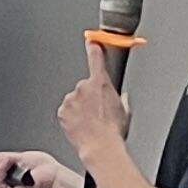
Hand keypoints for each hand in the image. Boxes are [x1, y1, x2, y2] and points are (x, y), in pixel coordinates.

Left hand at [54, 41, 131, 168]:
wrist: (100, 146)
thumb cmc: (113, 131)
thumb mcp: (124, 109)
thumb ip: (119, 97)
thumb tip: (120, 98)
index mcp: (101, 83)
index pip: (96, 58)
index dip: (93, 48)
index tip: (91, 41)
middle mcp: (83, 87)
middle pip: (85, 86)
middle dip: (89, 97)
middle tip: (97, 113)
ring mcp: (71, 99)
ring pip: (75, 100)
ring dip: (80, 108)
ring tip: (90, 122)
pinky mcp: (62, 111)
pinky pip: (67, 111)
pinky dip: (72, 117)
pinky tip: (81, 126)